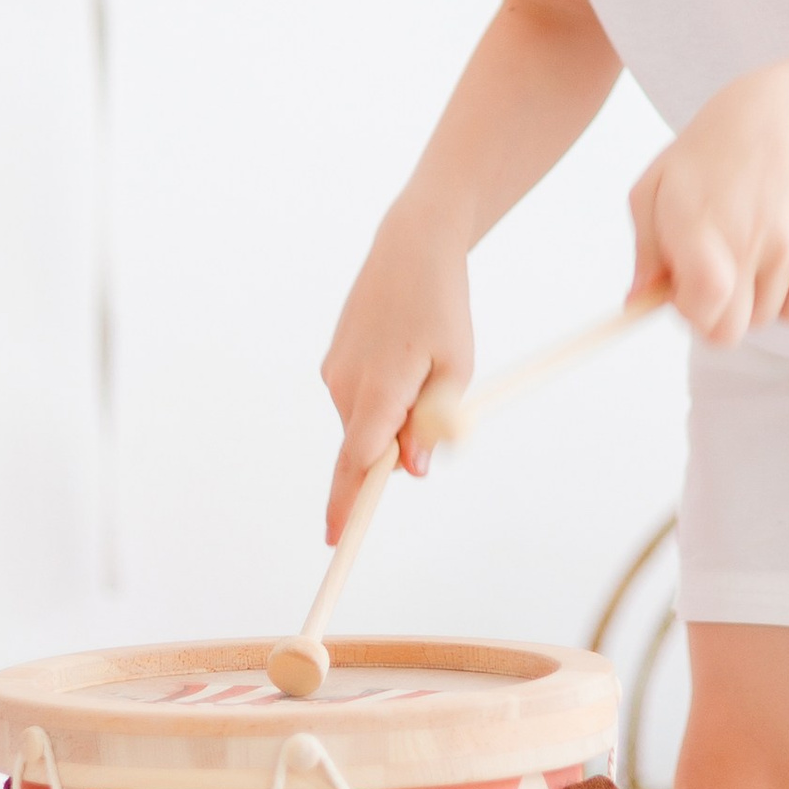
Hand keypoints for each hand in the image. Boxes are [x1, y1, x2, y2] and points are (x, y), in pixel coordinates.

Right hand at [319, 199, 472, 536]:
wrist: (410, 249)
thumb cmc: (442, 309)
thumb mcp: (455, 367)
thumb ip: (432, 424)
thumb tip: (411, 472)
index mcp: (381, 387)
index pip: (357, 460)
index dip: (347, 504)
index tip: (337, 539)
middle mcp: (346, 384)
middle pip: (364, 448)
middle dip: (393, 451)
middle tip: (434, 396)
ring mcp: (334, 372)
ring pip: (364, 424)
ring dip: (393, 418)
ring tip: (423, 364)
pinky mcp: (332, 362)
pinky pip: (358, 401)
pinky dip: (381, 398)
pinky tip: (403, 355)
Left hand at [630, 67, 788, 343]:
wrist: (784, 117)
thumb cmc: (710, 153)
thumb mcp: (656, 185)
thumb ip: (646, 250)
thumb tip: (636, 302)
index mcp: (696, 224)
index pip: (700, 309)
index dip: (689, 313)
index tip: (685, 293)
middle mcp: (745, 238)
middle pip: (729, 332)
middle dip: (715, 318)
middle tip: (714, 283)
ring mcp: (787, 246)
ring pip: (763, 319)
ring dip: (750, 302)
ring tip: (746, 255)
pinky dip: (787, 298)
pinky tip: (775, 259)